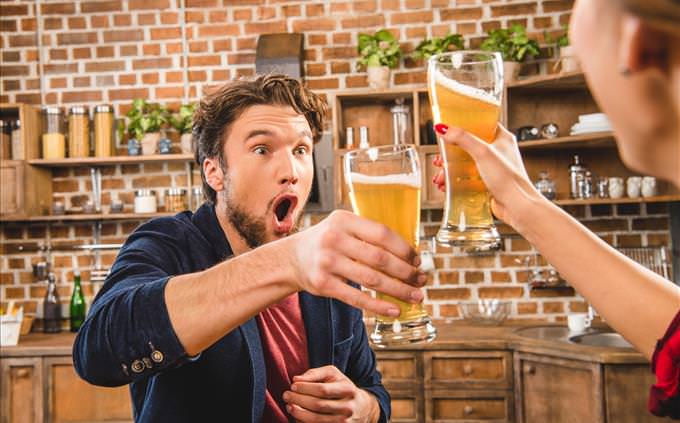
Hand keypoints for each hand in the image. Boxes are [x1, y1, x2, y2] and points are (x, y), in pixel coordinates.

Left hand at [283, 365, 379, 422]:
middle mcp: (348, 407)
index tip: (293, 386)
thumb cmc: (342, 387)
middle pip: (318, 405)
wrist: (362, 407)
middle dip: (298, 400)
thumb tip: (296, 379)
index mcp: (348, 389)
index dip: (305, 388)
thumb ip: (315, 373)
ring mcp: (344, 422)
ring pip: (317, 420)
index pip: (323, 390)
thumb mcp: (333, 374)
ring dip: (299, 414)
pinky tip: (297, 417)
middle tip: (286, 395)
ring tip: (289, 406)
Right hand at [287, 210, 425, 317]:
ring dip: (398, 290)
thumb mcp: (342, 226)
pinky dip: (378, 306)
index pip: (382, 233)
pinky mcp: (323, 284)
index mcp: (343, 220)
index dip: (404, 249)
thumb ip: (368, 233)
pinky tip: (394, 310)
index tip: (417, 260)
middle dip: (405, 272)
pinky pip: (356, 298)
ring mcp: (327, 262)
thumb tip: (409, 255)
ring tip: (415, 296)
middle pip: (380, 258)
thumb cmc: (327, 242)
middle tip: (421, 280)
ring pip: (371, 279)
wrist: (292, 258)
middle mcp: (334, 239)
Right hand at [431, 123, 543, 229]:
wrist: (517, 206)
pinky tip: (447, 186)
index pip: (481, 124)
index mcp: (502, 139)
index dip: (464, 126)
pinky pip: (468, 179)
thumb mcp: (482, 153)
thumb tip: (443, 128)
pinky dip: (456, 181)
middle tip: (440, 159)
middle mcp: (498, 152)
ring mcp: (493, 168)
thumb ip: (462, 138)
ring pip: (466, 164)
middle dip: (451, 154)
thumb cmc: (509, 179)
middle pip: (469, 146)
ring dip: (451, 170)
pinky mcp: (489, 183)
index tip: (449, 130)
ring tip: (441, 177)